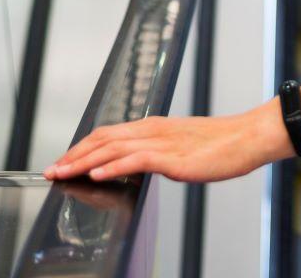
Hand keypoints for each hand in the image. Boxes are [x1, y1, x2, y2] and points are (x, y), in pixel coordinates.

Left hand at [42, 98, 293, 183]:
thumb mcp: (184, 146)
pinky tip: (98, 174)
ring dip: (84, 160)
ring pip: (114, 147)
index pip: (108, 133)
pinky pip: (137, 160)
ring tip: (63, 172)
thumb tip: (140, 165)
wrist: (249, 137)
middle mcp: (154, 130)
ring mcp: (163, 142)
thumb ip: (160, 153)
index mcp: (155, 127)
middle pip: (103, 138)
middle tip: (51, 170)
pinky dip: (114, 166)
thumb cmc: (223, 144)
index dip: (82, 146)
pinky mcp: (174, 157)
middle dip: (73, 154)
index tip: (63, 160)